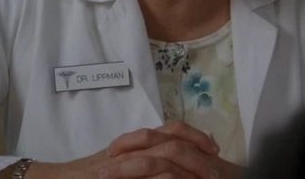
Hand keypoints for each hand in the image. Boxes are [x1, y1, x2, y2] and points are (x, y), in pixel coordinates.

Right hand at [24, 121, 242, 178]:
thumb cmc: (90, 175)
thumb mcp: (123, 163)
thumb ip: (147, 159)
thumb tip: (184, 165)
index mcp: (136, 143)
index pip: (171, 130)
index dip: (196, 136)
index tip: (214, 149)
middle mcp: (130, 148)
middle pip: (171, 144)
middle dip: (197, 158)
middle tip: (213, 173)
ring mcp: (122, 163)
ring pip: (161, 160)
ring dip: (185, 172)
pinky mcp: (113, 174)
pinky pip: (144, 173)